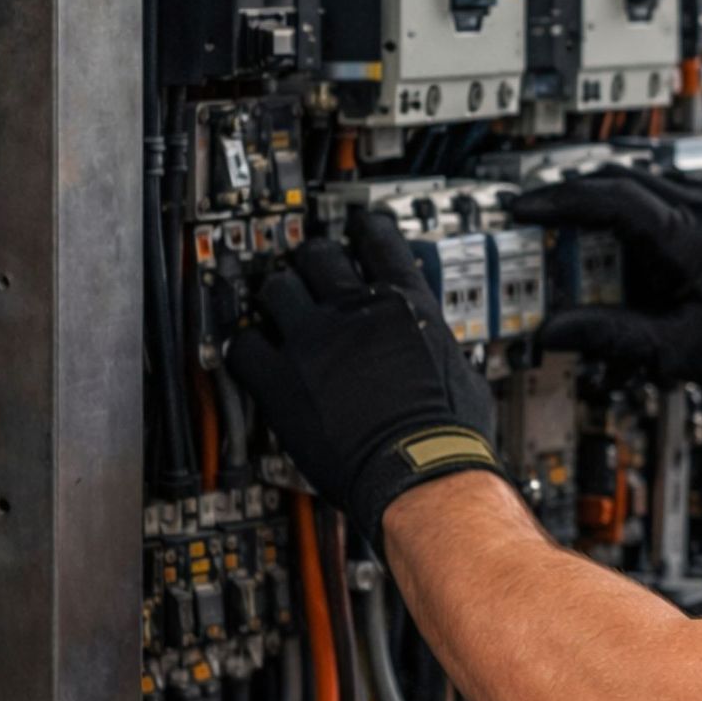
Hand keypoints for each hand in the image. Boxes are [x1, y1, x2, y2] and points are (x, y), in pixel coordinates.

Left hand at [228, 213, 501, 546]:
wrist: (422, 472)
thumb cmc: (449, 435)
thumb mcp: (459, 365)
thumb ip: (431, 339)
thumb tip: (431, 341)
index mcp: (405, 303)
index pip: (378, 239)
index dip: (363, 228)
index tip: (356, 229)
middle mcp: (355, 311)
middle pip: (318, 255)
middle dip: (313, 263)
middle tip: (311, 276)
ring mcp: (313, 342)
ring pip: (275, 289)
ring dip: (277, 299)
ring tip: (278, 313)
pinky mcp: (279, 379)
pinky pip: (242, 345)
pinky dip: (245, 348)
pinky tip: (253, 356)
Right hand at [508, 164, 701, 416]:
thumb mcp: (673, 350)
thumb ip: (609, 335)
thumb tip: (552, 332)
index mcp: (690, 237)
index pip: (612, 197)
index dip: (561, 200)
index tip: (526, 209)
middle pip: (620, 177)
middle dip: (572, 194)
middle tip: (537, 218)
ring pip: (643, 177)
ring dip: (603, 196)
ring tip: (571, 228)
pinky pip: (666, 188)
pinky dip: (634, 203)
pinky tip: (620, 235)